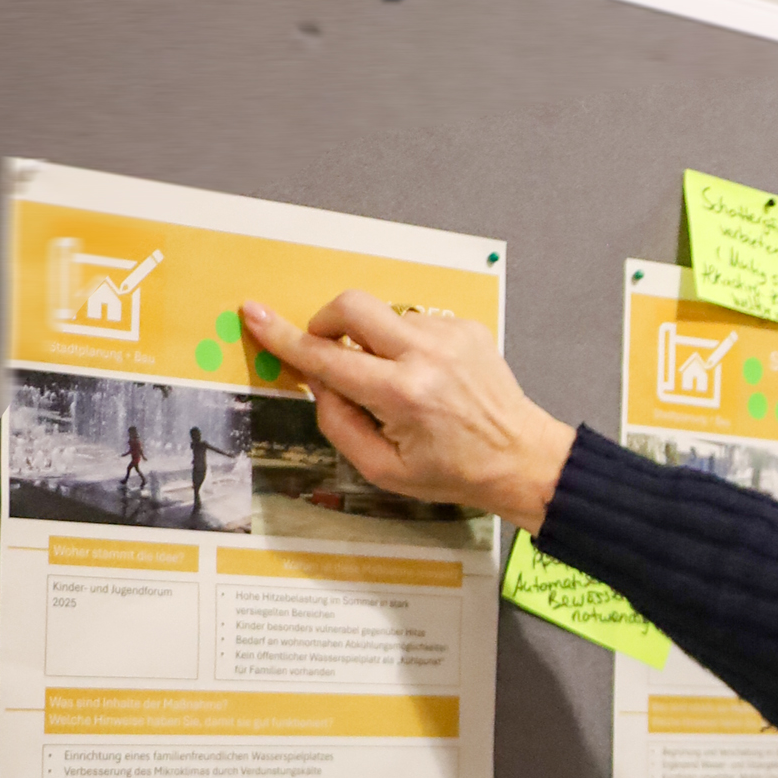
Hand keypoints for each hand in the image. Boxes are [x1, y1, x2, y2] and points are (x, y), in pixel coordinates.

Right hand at [239, 293, 575, 530]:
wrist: (522, 459)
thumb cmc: (455, 472)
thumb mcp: (384, 470)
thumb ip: (338, 425)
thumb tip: (318, 383)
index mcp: (402, 394)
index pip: (327, 357)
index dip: (284, 337)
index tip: (255, 315)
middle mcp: (425, 355)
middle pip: (352, 306)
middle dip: (326, 321)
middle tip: (328, 349)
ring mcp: (449, 336)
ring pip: (385, 317)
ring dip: (375, 343)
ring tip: (400, 386)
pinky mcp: (466, 328)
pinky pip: (415, 323)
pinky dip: (407, 346)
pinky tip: (429, 379)